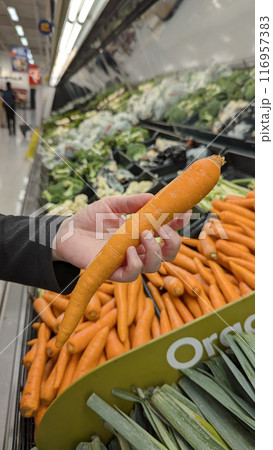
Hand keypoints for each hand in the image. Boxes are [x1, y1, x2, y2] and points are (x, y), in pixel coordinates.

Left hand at [52, 194, 190, 281]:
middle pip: (168, 254)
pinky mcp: (113, 271)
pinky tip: (129, 250)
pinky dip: (135, 263)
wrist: (67, 231)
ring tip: (144, 235)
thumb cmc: (90, 219)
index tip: (184, 212)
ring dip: (155, 252)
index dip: (179, 224)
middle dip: (173, 242)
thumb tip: (153, 196)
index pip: (167, 232)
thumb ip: (131, 202)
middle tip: (163, 228)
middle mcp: (139, 250)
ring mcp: (127, 262)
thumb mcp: (112, 205)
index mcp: (142, 233)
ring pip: (154, 266)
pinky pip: (132, 275)